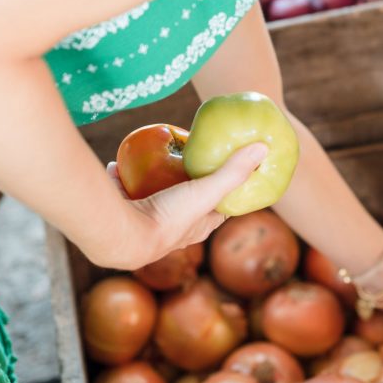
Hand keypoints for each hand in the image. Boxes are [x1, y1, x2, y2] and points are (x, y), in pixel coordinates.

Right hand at [99, 142, 267, 269]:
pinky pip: (120, 192)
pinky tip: (118, 163)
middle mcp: (171, 228)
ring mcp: (143, 222)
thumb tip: (264, 148)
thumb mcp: (207, 191)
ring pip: (149, 196)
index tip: (228, 172)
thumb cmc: (170, 218)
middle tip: (187, 160)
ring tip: (152, 159)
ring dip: (148, 179)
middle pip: (183, 201)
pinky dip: (119, 178)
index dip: (224, 192)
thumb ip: (233, 172)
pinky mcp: (120, 214)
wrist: (122, 234)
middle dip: (184, 184)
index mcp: (196, 227)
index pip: (217, 209)